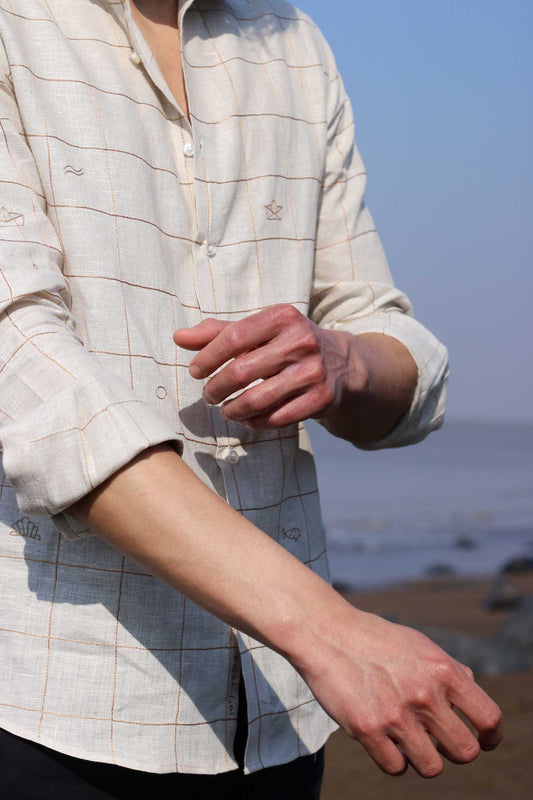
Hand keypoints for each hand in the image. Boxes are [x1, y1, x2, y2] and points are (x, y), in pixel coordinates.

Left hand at [172, 303, 362, 428]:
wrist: (342, 364)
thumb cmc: (288, 343)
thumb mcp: (259, 330)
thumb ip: (218, 333)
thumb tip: (178, 338)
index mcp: (283, 317)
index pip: (233, 337)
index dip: (208, 357)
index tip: (195, 371)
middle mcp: (301, 341)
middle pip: (241, 371)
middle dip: (216, 387)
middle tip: (208, 395)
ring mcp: (313, 372)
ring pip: (257, 399)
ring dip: (232, 410)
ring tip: (225, 409)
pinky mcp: (321, 399)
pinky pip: (276, 418)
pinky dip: (255, 422)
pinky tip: (247, 418)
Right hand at [296, 604, 502, 777]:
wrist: (326, 633)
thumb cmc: (374, 638)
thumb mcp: (418, 644)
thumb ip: (448, 668)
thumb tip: (472, 690)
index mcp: (442, 670)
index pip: (489, 718)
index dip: (491, 736)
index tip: (484, 741)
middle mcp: (424, 694)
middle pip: (465, 751)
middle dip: (454, 750)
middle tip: (438, 741)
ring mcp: (396, 715)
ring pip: (432, 767)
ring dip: (423, 758)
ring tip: (408, 739)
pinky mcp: (367, 730)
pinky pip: (396, 768)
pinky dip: (394, 760)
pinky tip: (385, 741)